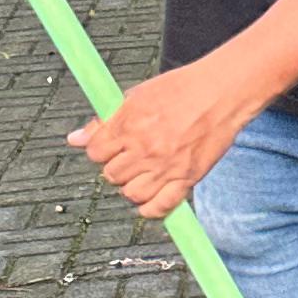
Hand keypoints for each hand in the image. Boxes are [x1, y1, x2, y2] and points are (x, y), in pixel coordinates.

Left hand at [69, 60, 250, 220]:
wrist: (222, 92)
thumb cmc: (183, 88)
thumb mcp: (137, 96)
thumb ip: (105, 121)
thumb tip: (76, 138)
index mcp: (129, 125)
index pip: (96, 153)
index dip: (101, 150)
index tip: (112, 147)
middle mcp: (145, 148)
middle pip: (112, 175)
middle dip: (118, 168)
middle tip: (132, 158)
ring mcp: (166, 166)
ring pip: (132, 194)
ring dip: (133, 187)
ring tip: (144, 175)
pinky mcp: (187, 178)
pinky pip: (160, 207)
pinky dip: (152, 209)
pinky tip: (152, 199)